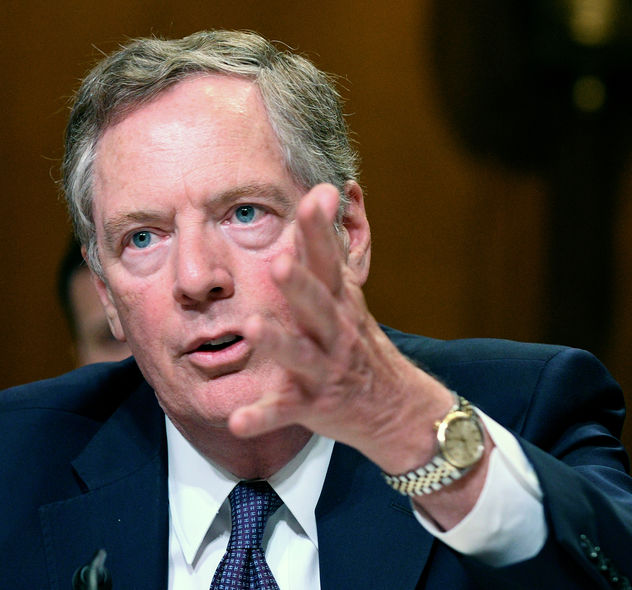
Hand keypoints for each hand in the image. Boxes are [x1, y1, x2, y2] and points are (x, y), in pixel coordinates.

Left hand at [229, 183, 452, 473]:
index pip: (329, 261)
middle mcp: (334, 333)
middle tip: (278, 262)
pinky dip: (261, 416)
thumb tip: (319, 194)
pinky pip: (284, 410)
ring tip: (255, 328)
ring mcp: (324, 370)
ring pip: (301, 356)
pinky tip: (237, 421)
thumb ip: (325, 251)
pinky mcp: (312, 405)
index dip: (321, 232)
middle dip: (299, 284)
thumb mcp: (345, 295)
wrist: (396, 406)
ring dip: (279, 343)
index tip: (315, 197)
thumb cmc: (357, 341)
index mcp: (338, 302)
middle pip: (317, 305)